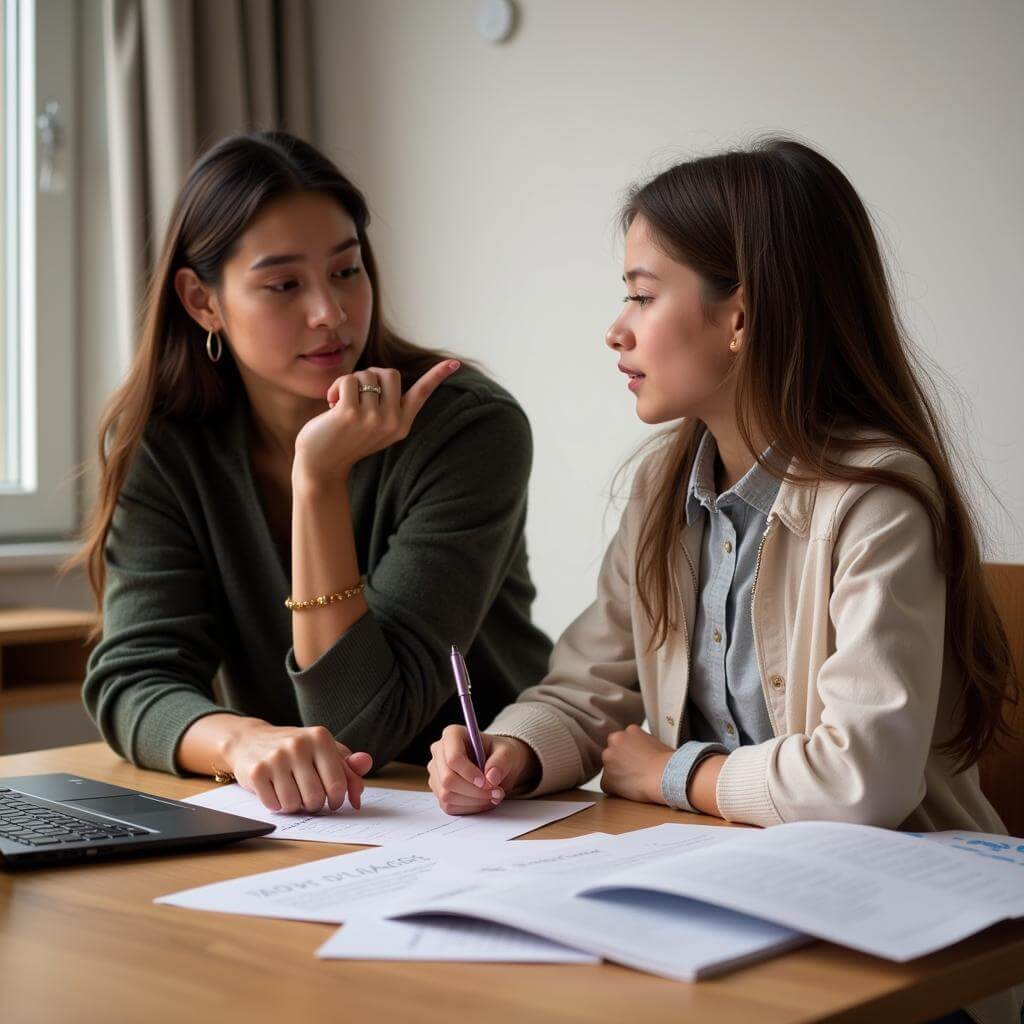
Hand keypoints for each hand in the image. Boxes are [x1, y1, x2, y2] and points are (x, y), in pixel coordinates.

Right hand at [223, 721, 372, 813]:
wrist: (251, 739)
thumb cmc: (296, 749)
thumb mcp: (325, 751)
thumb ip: (349, 769)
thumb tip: (359, 795)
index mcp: (320, 737)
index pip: (338, 785)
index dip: (338, 800)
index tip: (333, 800)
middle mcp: (298, 744)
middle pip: (316, 798)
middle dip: (315, 804)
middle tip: (309, 795)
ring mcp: (275, 758)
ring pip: (294, 805)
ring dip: (295, 805)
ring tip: (291, 790)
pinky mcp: (256, 772)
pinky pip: (274, 805)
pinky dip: (276, 804)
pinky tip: (275, 790)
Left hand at [293, 360, 460, 482]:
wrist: (320, 467)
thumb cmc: (344, 439)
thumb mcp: (374, 426)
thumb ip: (386, 405)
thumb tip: (389, 375)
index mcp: (402, 425)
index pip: (422, 393)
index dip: (438, 375)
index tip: (455, 362)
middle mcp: (392, 422)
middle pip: (390, 373)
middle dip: (369, 376)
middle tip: (356, 394)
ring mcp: (373, 418)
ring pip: (366, 374)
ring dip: (349, 383)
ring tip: (341, 404)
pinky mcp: (351, 414)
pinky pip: (348, 380)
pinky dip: (336, 387)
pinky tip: (332, 405)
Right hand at [428, 725, 539, 814]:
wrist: (496, 764)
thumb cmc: (499, 753)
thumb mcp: (508, 752)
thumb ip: (502, 761)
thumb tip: (491, 777)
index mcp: (453, 734)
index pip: (453, 758)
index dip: (469, 773)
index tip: (486, 782)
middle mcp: (439, 751)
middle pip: (447, 779)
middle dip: (474, 791)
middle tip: (496, 792)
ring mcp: (436, 772)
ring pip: (447, 795)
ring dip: (473, 801)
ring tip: (493, 795)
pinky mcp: (438, 790)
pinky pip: (448, 806)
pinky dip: (469, 807)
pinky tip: (483, 800)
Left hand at [599, 724, 673, 804]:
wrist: (665, 776)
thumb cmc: (667, 763)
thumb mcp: (654, 742)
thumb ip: (640, 743)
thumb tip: (639, 752)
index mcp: (629, 731)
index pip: (623, 741)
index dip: (630, 753)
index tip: (637, 760)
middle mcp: (614, 741)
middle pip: (613, 752)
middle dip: (620, 761)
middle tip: (635, 770)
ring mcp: (608, 759)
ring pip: (609, 768)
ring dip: (617, 774)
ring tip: (635, 781)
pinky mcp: (606, 778)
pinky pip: (608, 785)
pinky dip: (616, 789)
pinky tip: (630, 790)